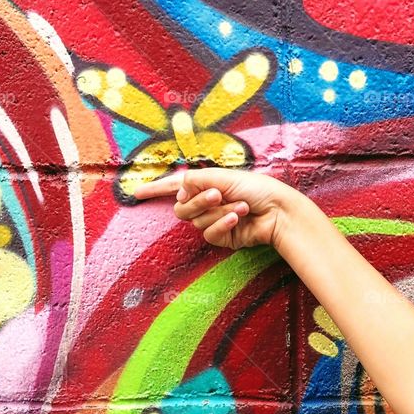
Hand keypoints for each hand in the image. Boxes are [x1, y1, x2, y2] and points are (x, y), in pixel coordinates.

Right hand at [133, 166, 292, 249]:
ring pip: (196, 222)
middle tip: (219, 194)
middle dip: (199, 201)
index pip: (174, 187)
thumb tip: (178, 191)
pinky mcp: (222, 237)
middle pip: (181, 209)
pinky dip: (223, 224)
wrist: (277, 211)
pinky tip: (238, 217)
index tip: (136, 193)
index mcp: (205, 184)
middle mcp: (205, 203)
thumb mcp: (222, 176)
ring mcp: (212, 221)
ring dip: (218, 211)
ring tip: (240, 205)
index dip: (155, 190)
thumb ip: (196, 180)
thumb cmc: (255, 188)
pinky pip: (209, 233)